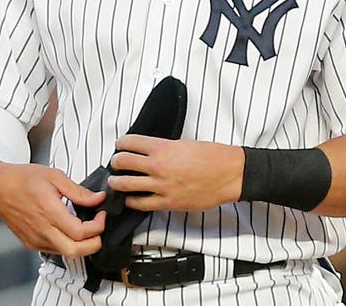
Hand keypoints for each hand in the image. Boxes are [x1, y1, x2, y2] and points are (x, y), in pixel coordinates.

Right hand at [0, 159, 105, 257]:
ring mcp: (35, 239)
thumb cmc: (23, 179)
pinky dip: (68, 244)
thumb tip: (98, 198)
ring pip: (66, 253)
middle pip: (75, 251)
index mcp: (49, 212)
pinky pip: (55, 250)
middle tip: (98, 228)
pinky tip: (70, 229)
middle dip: (94, 244)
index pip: (80, 232)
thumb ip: (78, 191)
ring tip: (86, 227)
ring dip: (82, 245)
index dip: (98, 226)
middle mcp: (41, 230)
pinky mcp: (31, 243)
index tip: (101, 215)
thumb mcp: (55, 177)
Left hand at [107, 136, 243, 211]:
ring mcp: (161, 186)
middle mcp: (158, 166)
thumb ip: (164, 148)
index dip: (122, 143)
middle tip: (117, 163)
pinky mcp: (167, 202)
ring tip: (117, 181)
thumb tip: (149, 152)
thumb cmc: (213, 156)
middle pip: (122, 162)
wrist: (230, 174)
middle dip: (115, 162)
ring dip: (117, 182)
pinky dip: (131, 200)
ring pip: (124, 184)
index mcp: (164, 147)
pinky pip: (139, 203)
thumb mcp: (185, 143)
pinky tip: (131, 198)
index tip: (121, 146)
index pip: (130, 142)